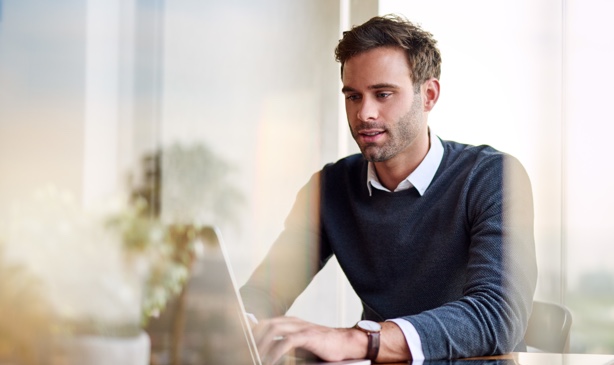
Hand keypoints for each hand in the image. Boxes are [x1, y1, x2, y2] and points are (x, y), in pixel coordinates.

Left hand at [252, 316, 366, 364]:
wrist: (346, 344)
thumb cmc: (322, 348)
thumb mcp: (299, 348)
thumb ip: (282, 348)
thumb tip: (264, 356)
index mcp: (288, 323)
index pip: (263, 324)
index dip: (250, 333)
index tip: (239, 345)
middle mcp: (292, 322)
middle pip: (264, 325)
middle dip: (252, 339)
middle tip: (244, 354)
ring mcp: (300, 327)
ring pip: (273, 330)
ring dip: (261, 345)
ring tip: (255, 358)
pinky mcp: (308, 335)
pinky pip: (287, 341)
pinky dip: (275, 352)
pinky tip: (270, 361)